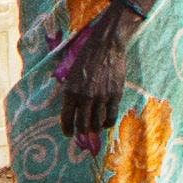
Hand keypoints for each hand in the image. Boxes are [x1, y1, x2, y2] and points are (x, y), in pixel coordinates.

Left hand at [58, 12, 133, 141]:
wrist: (106, 46)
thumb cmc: (86, 57)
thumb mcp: (71, 74)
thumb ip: (71, 91)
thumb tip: (71, 107)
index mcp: (70, 91)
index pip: (67, 117)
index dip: (67, 129)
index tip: (68, 133)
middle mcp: (84, 97)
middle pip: (82, 124)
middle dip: (81, 133)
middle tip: (81, 136)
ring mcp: (101, 97)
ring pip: (97, 122)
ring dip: (94, 129)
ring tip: (93, 130)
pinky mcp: (115, 95)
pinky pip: (111, 116)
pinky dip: (107, 123)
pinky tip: (105, 123)